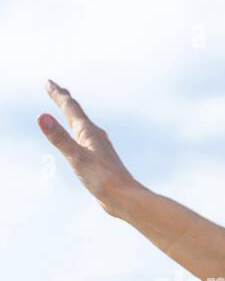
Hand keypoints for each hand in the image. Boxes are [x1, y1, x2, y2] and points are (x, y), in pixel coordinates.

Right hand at [37, 79, 139, 216]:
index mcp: (88, 132)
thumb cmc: (103, 179)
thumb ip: (59, 138)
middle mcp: (95, 136)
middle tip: (56, 89)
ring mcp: (99, 148)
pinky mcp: (100, 160)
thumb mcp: (76, 158)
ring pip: (83, 126)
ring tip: (69, 111)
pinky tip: (84, 141)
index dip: (58, 94)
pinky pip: (86, 140)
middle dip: (65, 100)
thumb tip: (42, 116)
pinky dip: (79, 133)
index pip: (70, 107)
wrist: (125, 198)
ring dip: (74, 116)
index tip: (48, 82)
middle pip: (77, 113)